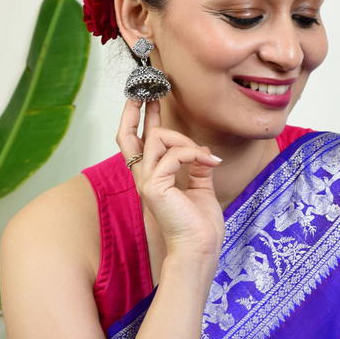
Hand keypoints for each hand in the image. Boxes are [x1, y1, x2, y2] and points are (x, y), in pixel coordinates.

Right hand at [116, 99, 224, 266]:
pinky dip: (195, 154)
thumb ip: (197, 168)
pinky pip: (174, 154)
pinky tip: (211, 163)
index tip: (147, 97)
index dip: (139, 118)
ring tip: (208, 159)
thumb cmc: (200, 227)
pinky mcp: (154, 186)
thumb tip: (201, 151)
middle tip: (150, 89)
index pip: (138, 143)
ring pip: (159, 139)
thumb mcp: (201, 189)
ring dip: (187, 142)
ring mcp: (146, 182)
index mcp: (153, 179)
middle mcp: (144, 178)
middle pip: (128, 135)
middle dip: (137, 109)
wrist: (199, 250)